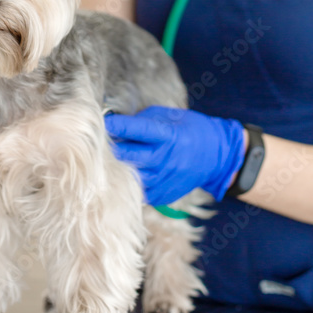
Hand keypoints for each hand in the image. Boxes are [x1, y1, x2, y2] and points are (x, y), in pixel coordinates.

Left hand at [104, 106, 246, 205]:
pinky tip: (123, 175)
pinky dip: (129, 183)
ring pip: (131, 177)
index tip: (101, 122)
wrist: (215, 156)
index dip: (118, 125)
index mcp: (169, 136)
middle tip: (96, 143)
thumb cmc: (188, 129)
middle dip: (111, 149)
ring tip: (105, 162)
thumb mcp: (170, 117)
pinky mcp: (164, 196)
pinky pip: (139, 192)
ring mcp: (166, 180)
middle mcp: (167, 159)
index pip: (139, 130)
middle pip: (130, 156)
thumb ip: (143, 121)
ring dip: (117, 169)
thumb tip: (116, 124)